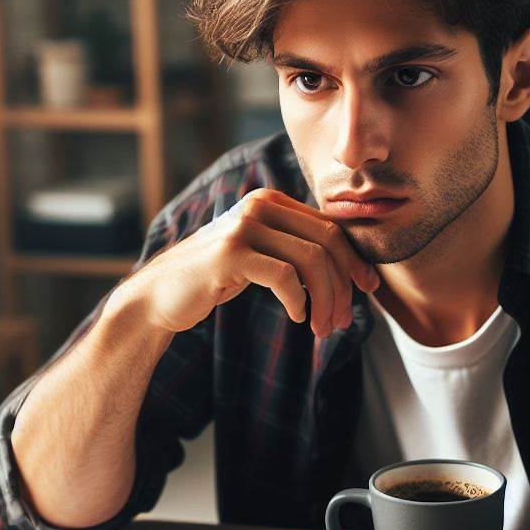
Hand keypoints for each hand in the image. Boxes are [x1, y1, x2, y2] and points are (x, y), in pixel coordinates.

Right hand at [115, 187, 379, 336]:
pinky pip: (285, 277)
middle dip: (344, 285)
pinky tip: (297, 318)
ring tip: (322, 328)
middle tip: (345, 320)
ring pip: (312, 261)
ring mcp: (243, 226)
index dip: (355, 260)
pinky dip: (298, 302)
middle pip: (328, 242)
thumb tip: (352, 269)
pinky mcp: (231, 253)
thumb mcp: (262, 255)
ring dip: (326, 300)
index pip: (330, 228)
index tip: (368, 290)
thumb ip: (296, 248)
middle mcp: (259, 205)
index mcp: (272, 201)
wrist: (161, 296)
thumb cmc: (217, 279)